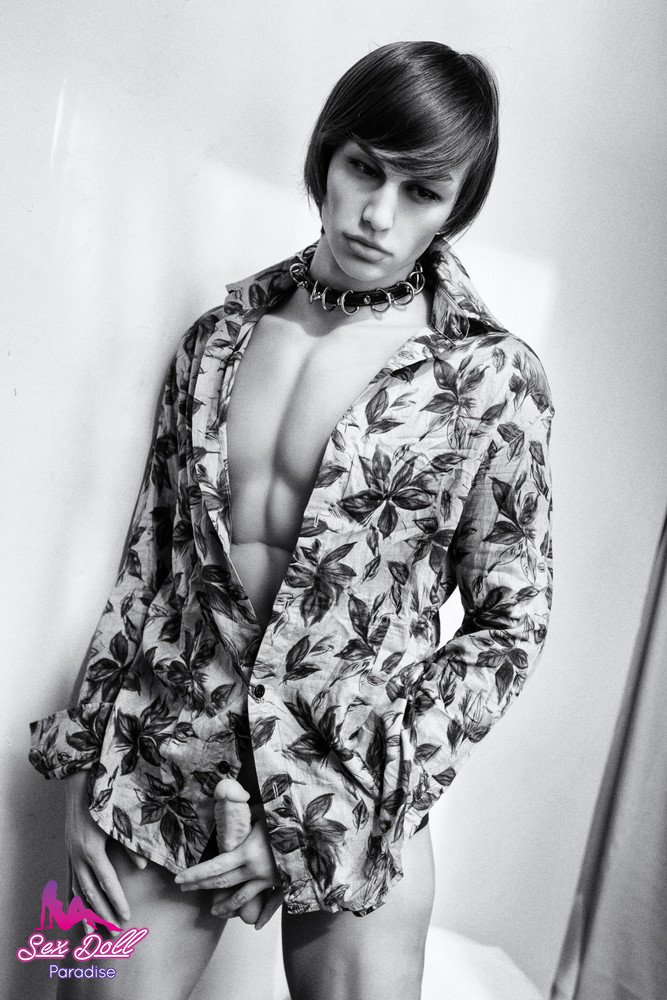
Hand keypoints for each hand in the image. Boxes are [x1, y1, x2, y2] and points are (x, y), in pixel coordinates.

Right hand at [65, 770, 130, 930]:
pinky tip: (80, 912)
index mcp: (93, 849)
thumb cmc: (105, 802)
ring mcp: (72, 856)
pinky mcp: (70, 853)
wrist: (81, 786)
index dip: (116, 901)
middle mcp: (79, 856)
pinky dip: (76, 900)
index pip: (106, 882)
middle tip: (116, 932)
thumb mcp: (120, 821)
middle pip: (91, 893)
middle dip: (103, 914)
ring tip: (95, 932)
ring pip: (78, 892)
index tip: (126, 916)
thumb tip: (143, 866)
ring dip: (87, 913)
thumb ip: (131, 844)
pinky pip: (72, 882)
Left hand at [176, 802, 282, 926]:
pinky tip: (255, 925)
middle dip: (200, 887)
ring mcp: (268, 880)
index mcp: (247, 852)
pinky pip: (270, 904)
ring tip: (213, 910)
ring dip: (225, 906)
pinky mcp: (282, 885)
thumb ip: (246, 812)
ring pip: (241, 899)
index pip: (214, 867)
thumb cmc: (289, 818)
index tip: (179, 879)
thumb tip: (231, 799)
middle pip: (222, 884)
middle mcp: (254, 870)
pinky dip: (262, 916)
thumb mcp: (264, 812)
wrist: (316, 835)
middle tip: (184, 889)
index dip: (195, 874)